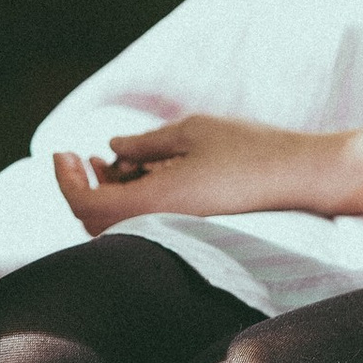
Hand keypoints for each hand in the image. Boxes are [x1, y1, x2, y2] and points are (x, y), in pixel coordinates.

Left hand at [55, 114, 336, 226]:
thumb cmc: (250, 148)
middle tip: (78, 156)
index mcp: (155, 201)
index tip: (62, 152)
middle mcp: (162, 223)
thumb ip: (145, 144)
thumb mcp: (190, 132)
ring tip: (110, 160)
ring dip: (105, 194)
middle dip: (80, 187)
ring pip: (118, 226)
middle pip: (94, 222)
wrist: (301, 177)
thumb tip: (112, 150)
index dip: (65, 180)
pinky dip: (129, 199)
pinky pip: (144, 222)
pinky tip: (140, 171)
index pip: (86, 204)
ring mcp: (177, 230)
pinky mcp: (190, 229)